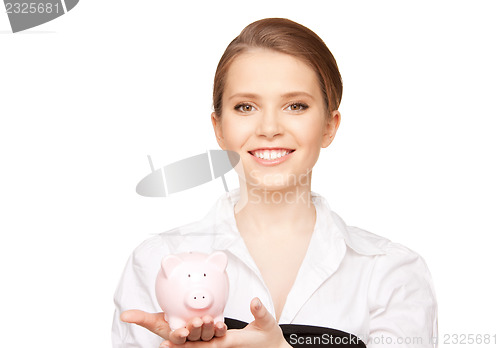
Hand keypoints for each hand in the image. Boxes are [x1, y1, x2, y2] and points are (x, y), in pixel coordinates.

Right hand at [120, 311, 226, 344]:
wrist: (192, 321)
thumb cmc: (173, 324)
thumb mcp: (157, 321)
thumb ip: (141, 318)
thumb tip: (123, 315)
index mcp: (177, 337)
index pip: (176, 340)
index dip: (176, 338)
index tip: (177, 334)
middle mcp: (191, 339)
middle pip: (192, 337)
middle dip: (192, 331)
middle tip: (193, 323)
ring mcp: (204, 338)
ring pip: (206, 335)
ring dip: (206, 329)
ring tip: (205, 320)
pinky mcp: (216, 335)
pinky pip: (220, 333)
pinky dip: (220, 329)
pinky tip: (219, 323)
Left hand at [160, 297, 291, 347]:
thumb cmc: (270, 337)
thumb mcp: (267, 323)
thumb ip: (261, 312)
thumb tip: (255, 301)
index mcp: (229, 341)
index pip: (205, 344)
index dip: (188, 342)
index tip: (172, 340)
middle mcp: (222, 345)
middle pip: (197, 346)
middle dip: (181, 345)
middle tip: (163, 343)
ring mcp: (221, 345)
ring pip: (199, 345)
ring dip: (184, 344)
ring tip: (166, 342)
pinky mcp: (223, 343)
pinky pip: (205, 343)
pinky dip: (193, 342)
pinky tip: (183, 337)